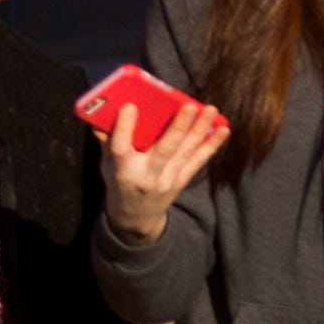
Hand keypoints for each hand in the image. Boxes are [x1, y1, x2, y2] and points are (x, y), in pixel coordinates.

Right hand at [104, 94, 230, 243]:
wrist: (136, 217)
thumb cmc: (120, 182)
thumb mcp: (107, 165)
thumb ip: (108, 142)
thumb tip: (99, 116)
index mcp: (123, 170)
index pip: (121, 148)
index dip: (124, 128)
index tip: (130, 107)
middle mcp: (147, 175)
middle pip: (164, 150)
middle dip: (178, 127)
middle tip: (189, 106)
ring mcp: (167, 180)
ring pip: (185, 152)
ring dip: (200, 130)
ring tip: (211, 110)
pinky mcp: (181, 181)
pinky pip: (198, 162)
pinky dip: (212, 145)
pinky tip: (224, 130)